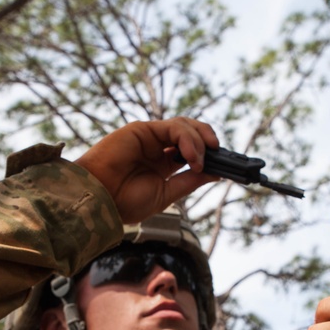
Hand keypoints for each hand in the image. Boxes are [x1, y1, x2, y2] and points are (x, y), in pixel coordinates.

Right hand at [74, 117, 219, 222]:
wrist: (100, 200)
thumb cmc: (126, 202)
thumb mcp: (167, 194)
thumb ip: (190, 181)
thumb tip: (216, 173)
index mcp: (165, 165)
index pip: (195, 152)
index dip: (212, 156)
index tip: (229, 167)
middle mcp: (159, 149)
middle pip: (194, 134)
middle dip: (211, 142)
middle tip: (222, 157)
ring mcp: (152, 137)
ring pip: (186, 127)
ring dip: (200, 142)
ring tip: (199, 162)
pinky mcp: (143, 129)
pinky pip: (174, 127)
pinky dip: (188, 139)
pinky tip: (192, 156)